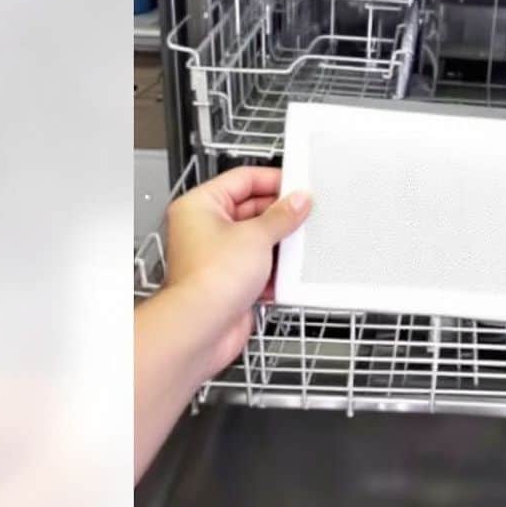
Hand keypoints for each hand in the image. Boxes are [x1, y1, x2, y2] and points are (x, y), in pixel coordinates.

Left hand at [161, 166, 310, 379]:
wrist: (202, 327)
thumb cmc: (209, 280)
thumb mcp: (256, 236)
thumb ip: (282, 216)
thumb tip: (298, 201)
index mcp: (200, 205)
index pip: (242, 179)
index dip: (272, 180)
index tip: (298, 185)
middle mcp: (204, 228)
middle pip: (251, 210)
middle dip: (279, 215)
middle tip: (305, 214)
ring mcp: (217, 256)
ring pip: (257, 240)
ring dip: (279, 244)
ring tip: (299, 244)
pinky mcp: (229, 281)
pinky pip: (259, 267)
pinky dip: (274, 270)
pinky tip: (289, 273)